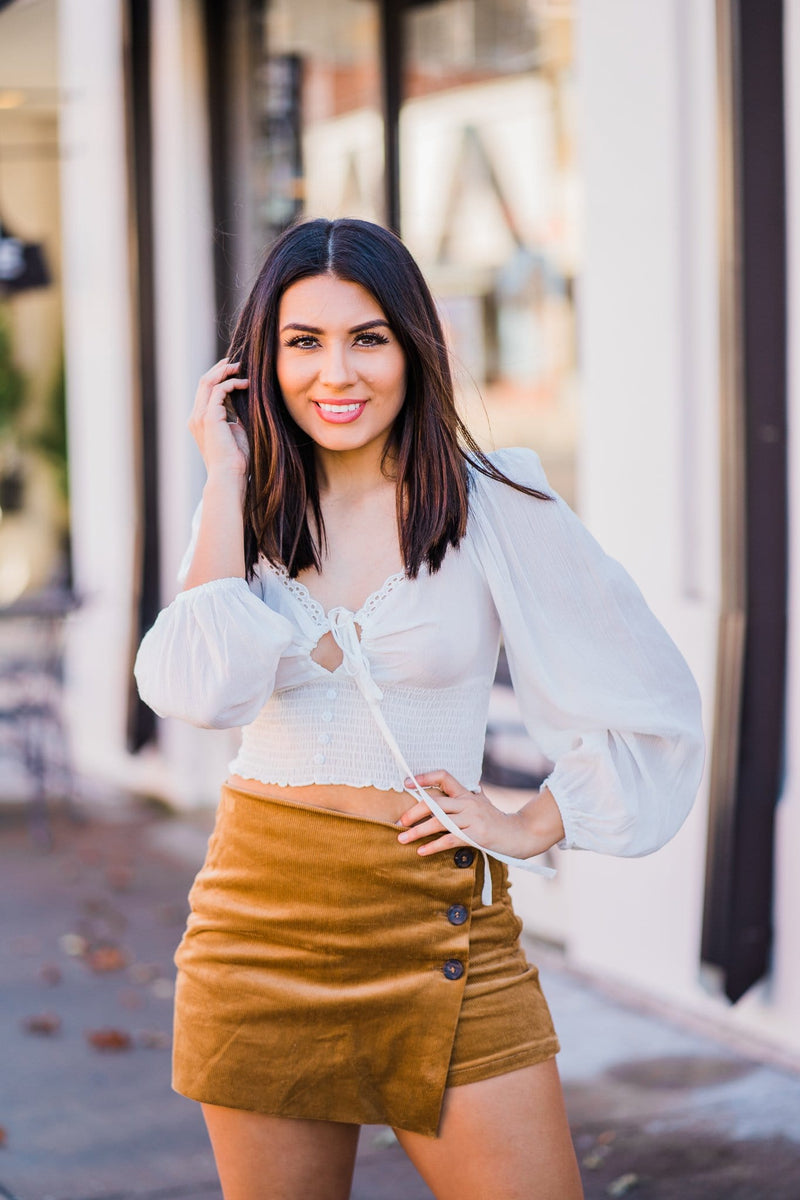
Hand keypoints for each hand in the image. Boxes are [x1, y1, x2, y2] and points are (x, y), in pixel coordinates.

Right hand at [188, 358, 249, 480]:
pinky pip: (218, 390)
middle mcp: (196, 416)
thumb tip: (244, 400)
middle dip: (220, 368)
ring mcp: (200, 416)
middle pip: (204, 381)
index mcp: (200, 420)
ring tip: (241, 367)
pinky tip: (245, 384)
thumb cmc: (236, 460)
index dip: (218, 376)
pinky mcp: (209, 418)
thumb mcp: (236, 432)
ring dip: (225, 371)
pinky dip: (232, 383)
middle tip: (237, 361)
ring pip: (208, 381)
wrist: (229, 476)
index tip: (234, 369)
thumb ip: (235, 416)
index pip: (205, 390)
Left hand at [397, 770, 564, 859]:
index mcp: (467, 793)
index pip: (444, 776)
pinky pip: (450, 839)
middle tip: (399, 821)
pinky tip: (422, 851)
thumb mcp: (481, 804)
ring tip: (402, 839)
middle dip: (414, 811)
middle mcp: (468, 802)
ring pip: (438, 822)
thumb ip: (464, 798)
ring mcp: (473, 818)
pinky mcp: (477, 835)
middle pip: (435, 802)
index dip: (425, 778)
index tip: (407, 783)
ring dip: (417, 831)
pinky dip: (433, 846)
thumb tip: (445, 793)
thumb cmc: (497, 821)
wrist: (521, 834)